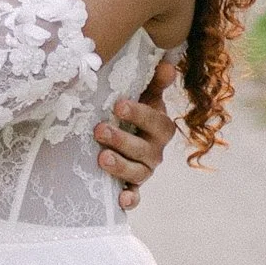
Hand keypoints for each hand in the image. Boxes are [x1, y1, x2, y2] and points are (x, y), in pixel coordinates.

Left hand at [95, 53, 179, 211]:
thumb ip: (154, 82)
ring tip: (101, 158)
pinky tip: (120, 200)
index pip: (155, 121)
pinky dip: (130, 200)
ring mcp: (145, 170)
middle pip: (144, 149)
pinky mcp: (132, 187)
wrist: (128, 137)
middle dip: (122, 140)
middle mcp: (155, 151)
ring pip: (138, 173)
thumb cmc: (134, 113)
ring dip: (121, 166)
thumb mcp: (145, 96)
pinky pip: (135, 197)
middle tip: (99, 129)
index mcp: (160, 127)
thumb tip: (166, 64)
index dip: (139, 114)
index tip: (118, 105)